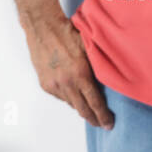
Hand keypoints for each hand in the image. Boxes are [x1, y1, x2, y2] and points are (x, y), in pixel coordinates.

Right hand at [23, 13, 113, 128]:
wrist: (43, 27)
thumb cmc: (67, 33)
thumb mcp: (88, 48)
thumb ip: (96, 67)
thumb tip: (108, 81)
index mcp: (80, 74)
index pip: (95, 103)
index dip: (103, 116)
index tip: (109, 124)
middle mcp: (66, 83)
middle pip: (83, 109)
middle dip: (93, 119)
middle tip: (101, 124)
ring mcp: (54, 85)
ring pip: (71, 103)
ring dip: (80, 106)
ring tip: (87, 106)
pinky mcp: (45, 84)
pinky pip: (60, 97)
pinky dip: (68, 96)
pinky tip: (72, 91)